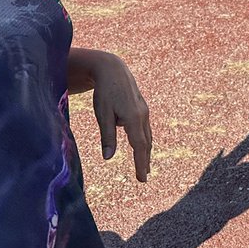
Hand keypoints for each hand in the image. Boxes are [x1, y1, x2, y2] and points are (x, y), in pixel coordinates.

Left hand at [88, 51, 152, 180]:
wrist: (113, 69)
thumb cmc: (104, 92)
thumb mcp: (102, 114)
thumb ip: (107, 136)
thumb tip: (108, 158)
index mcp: (133, 118)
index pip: (139, 147)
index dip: (140, 164)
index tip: (142, 178)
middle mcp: (142, 115)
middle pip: (146, 143)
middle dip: (145, 161)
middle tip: (144, 177)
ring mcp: (144, 111)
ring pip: (147, 135)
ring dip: (145, 151)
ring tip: (144, 165)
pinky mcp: (141, 107)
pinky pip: (144, 128)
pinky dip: (143, 140)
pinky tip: (140, 145)